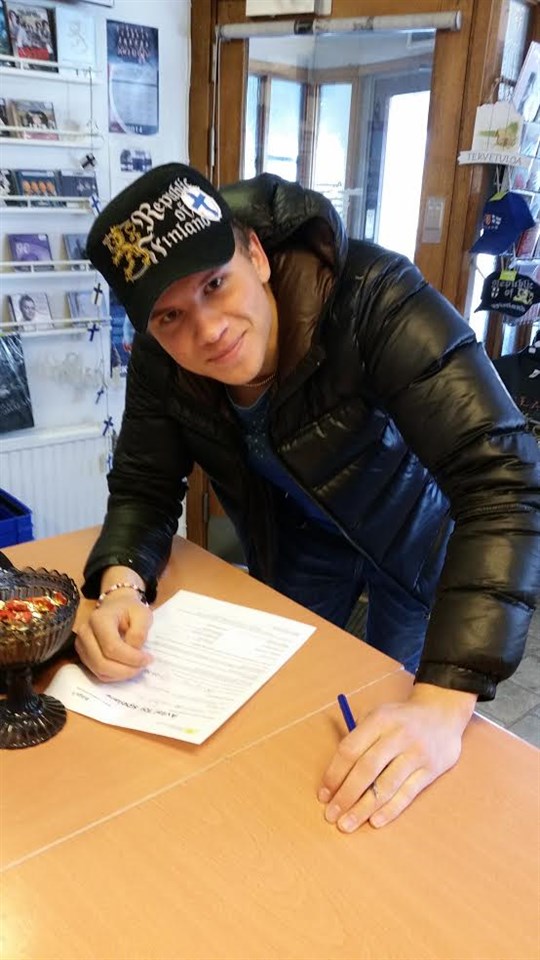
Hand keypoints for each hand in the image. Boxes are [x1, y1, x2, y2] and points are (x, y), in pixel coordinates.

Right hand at [74, 589, 152, 681]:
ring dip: (120, 675)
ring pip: (99, 670)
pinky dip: (113, 675)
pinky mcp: (83, 654)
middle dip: (126, 670)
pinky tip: (126, 668)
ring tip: (136, 668)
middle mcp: (85, 632)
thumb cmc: (130, 609)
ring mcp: (81, 644)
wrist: (116, 605)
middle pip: (102, 662)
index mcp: (99, 619)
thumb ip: (139, 633)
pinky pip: (97, 672)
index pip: (112, 646)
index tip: (148, 659)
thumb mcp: (142, 614)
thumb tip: (133, 652)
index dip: (131, 658)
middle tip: (143, 667)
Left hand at [318, 683, 476, 831]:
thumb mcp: (378, 715)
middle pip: (366, 770)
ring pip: (386, 786)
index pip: (350, 750)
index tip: (323, 794)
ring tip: (348, 824)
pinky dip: (390, 810)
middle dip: (346, 795)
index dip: (334, 774)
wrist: (442, 713)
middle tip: (331, 815)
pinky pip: (407, 794)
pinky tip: (375, 821)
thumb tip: (335, 776)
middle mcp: (398, 736)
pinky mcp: (431, 770)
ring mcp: (416, 754)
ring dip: (364, 808)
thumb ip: (358, 738)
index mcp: (379, 720)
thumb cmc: (400, 719)